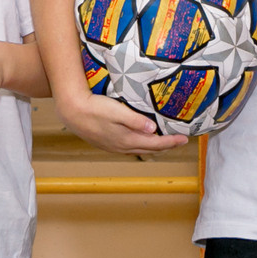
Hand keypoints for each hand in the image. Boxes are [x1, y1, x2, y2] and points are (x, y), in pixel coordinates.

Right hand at [56, 87, 188, 156]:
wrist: (71, 112)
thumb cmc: (94, 108)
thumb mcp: (116, 111)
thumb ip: (135, 120)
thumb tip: (153, 128)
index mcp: (127, 140)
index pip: (155, 144)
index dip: (171, 142)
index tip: (184, 139)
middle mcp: (122, 147)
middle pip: (150, 149)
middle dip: (166, 146)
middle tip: (179, 141)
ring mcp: (114, 147)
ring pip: (140, 149)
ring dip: (154, 146)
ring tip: (165, 141)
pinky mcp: (107, 143)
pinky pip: (130, 147)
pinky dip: (142, 144)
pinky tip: (142, 138)